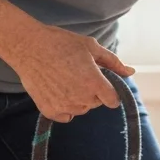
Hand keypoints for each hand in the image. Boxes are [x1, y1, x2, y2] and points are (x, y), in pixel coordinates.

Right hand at [1, 24, 135, 122]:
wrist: (29, 46)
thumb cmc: (62, 43)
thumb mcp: (91, 47)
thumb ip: (113, 62)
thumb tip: (130, 72)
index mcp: (94, 83)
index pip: (113, 100)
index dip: (110, 92)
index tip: (103, 84)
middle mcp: (81, 98)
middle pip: (96, 103)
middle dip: (93, 91)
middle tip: (79, 74)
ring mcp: (65, 106)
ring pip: (81, 109)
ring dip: (78, 98)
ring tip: (65, 79)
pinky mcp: (49, 111)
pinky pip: (66, 116)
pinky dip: (64, 107)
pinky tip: (57, 90)